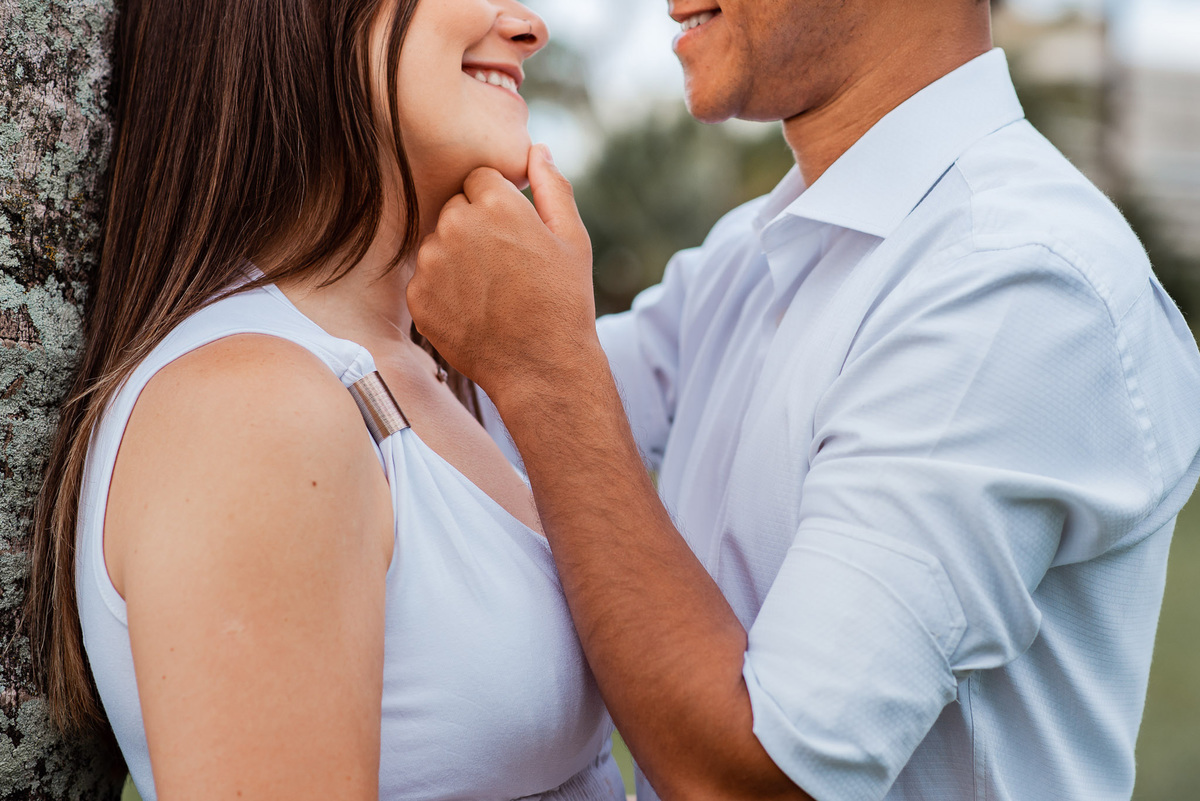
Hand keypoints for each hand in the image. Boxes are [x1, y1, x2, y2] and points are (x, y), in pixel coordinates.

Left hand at [409, 145, 598, 406]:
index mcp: (496, 205)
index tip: (513, 234)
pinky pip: (424, 279)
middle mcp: (456, 226)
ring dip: (455, 258)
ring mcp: (432, 262)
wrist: (540, 367)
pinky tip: (473, 309)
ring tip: (489, 291)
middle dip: (474, 228)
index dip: (497, 205)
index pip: (479, 179)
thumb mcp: (573, 240)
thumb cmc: (563, 303)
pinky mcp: (417, 296)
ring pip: (436, 243)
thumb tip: (536, 151)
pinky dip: (442, 291)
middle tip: (504, 266)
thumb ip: (552, 188)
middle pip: (454, 208)